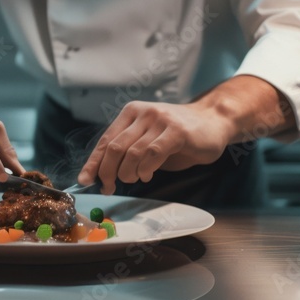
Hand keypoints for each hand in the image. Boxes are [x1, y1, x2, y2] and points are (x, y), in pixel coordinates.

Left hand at [78, 101, 233, 194]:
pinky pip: (152, 153)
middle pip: (115, 147)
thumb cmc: (179, 136)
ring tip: (134, 180)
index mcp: (131, 113)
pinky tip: (147, 175)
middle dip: (107, 172)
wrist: (214, 121)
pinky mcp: (176, 131)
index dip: (93, 162)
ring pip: (132, 152)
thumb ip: (128, 151)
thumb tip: (103, 174)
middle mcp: (143, 113)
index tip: (85, 180)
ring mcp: (160, 120)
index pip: (106, 140)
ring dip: (128, 173)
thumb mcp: (148, 140)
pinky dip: (145, 169)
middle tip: (109, 186)